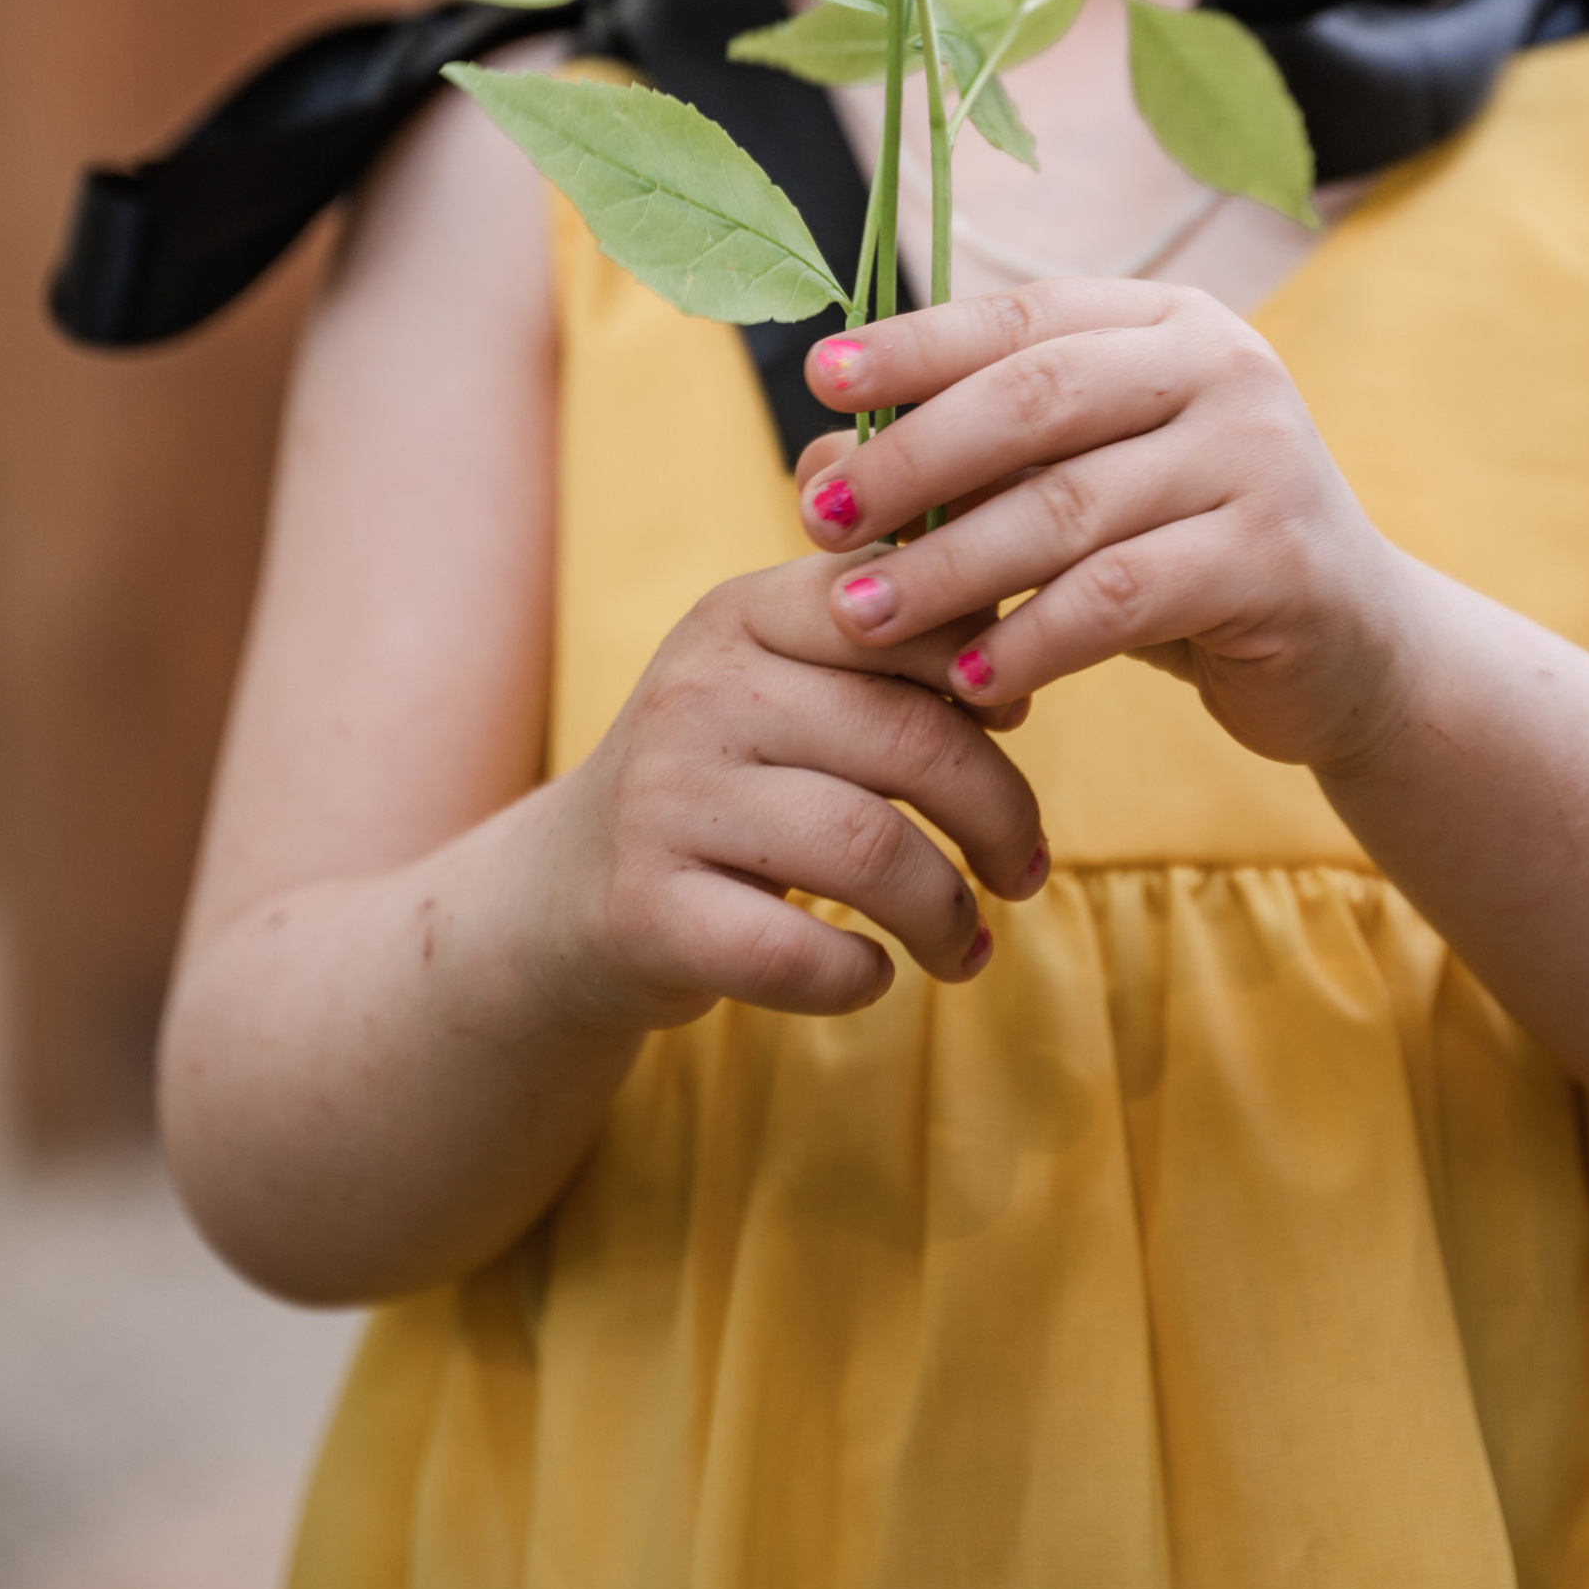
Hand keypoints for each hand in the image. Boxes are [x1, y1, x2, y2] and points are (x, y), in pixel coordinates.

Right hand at [536, 556, 1048, 1032]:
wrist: (563, 893)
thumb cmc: (723, 780)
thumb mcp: (780, 681)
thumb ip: (882, 647)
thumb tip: (1019, 644)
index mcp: (741, 614)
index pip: (894, 612)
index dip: (982, 670)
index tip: (1013, 724)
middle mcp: (697, 692)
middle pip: (910, 739)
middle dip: (1000, 813)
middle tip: (1025, 866)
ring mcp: (664, 801)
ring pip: (870, 850)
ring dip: (947, 911)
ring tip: (966, 942)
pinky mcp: (645, 912)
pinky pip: (796, 952)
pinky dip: (860, 976)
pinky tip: (873, 973)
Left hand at [792, 283, 1413, 775]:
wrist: (1353, 650)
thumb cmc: (1181, 559)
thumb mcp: (1077, 494)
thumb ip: (966, 467)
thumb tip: (813, 462)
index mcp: (1169, 322)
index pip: (1022, 318)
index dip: (916, 344)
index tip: (818, 376)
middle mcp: (1225, 366)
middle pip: (1036, 399)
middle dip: (914, 459)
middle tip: (822, 516)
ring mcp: (1263, 456)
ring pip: (1069, 509)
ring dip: (950, 567)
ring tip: (862, 615)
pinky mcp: (1279, 559)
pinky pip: (1122, 597)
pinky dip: (1034, 640)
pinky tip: (971, 681)